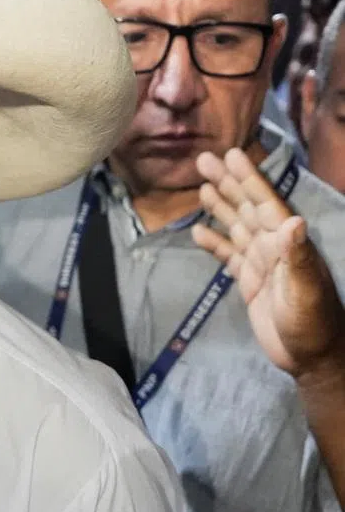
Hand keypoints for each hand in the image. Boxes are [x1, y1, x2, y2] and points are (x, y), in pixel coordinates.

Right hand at [191, 148, 344, 377]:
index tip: (232, 155)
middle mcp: (273, 246)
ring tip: (202, 186)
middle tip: (204, 160)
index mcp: (287, 243)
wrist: (312, 357)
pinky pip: (228, 255)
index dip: (248, 179)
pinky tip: (198, 232)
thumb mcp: (306, 291)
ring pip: (236, 226)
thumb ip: (297, 257)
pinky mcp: (250, 282)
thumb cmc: (313, 324)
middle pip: (246, 207)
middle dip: (227, 183)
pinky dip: (214, 243)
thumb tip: (292, 221)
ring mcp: (261, 263)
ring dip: (220, 206)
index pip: (264, 203)